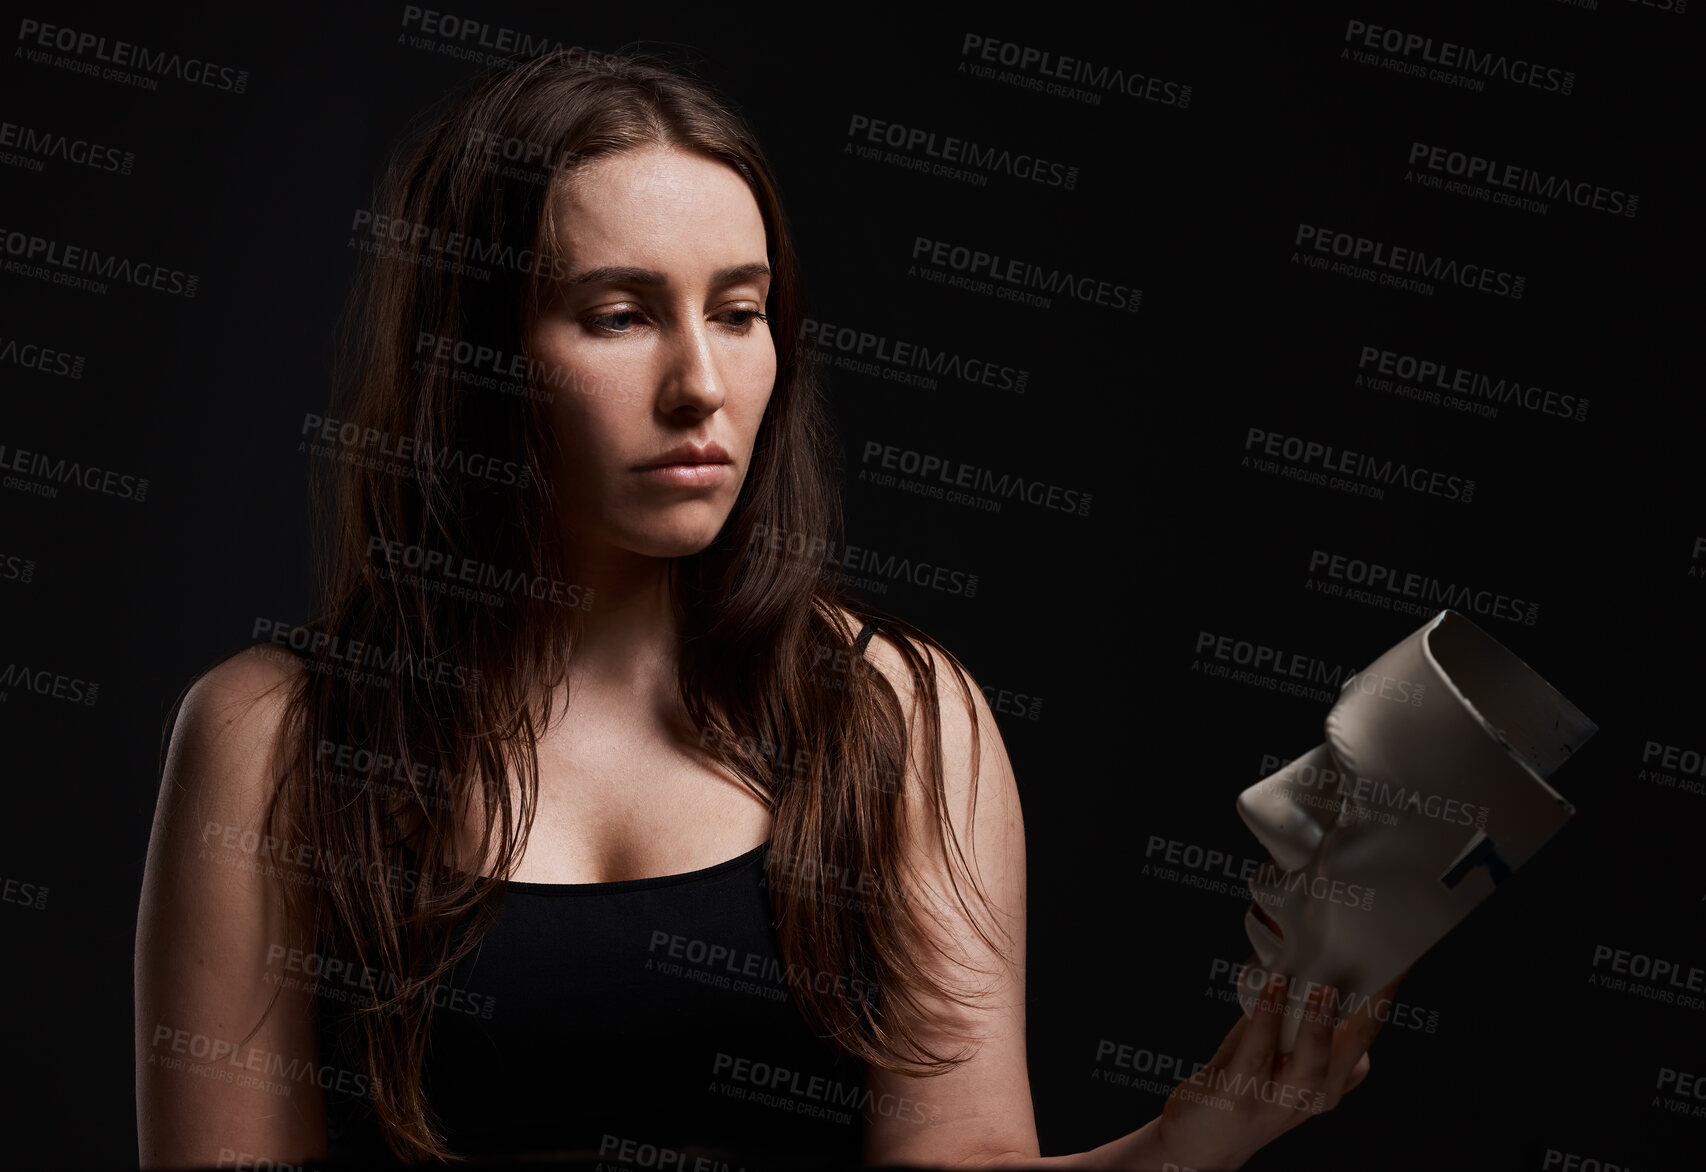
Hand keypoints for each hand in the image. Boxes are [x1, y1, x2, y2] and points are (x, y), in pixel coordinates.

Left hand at [1155, 970, 1402, 1169]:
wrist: (1203, 1143)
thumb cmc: (1243, 1083)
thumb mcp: (1277, 1051)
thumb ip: (1291, 1014)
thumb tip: (1294, 953)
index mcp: (1333, 1079)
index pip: (1366, 1032)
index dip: (1382, 993)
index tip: (1394, 956)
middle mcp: (1317, 1093)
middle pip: (1355, 1045)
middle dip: (1373, 1002)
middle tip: (1381, 962)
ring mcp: (1281, 1099)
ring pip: (1312, 1061)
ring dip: (1320, 1022)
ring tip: (1325, 988)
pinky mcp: (1242, 1097)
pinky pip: (1259, 1052)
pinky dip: (1268, 1016)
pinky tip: (1272, 987)